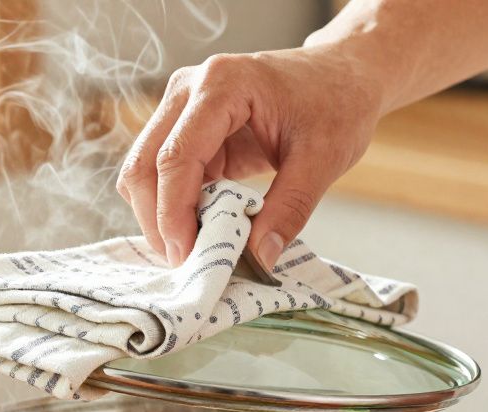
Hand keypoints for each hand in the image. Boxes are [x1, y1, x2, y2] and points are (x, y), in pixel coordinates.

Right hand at [116, 42, 382, 267]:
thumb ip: (289, 208)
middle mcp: (190, 89)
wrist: (343, 74)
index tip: (187, 255)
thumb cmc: (337, 102)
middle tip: (185, 262)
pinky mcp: (187, 128)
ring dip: (160, 215)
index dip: (174, 212)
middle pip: (144, 162)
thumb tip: (259, 258)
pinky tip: (200, 230)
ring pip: (144, 170)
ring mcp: (183, 106)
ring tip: (193, 250)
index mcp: (222, 84)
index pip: (177, 156)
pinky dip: (174, 206)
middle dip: (157, 219)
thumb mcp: (323, 159)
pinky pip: (164, 173)